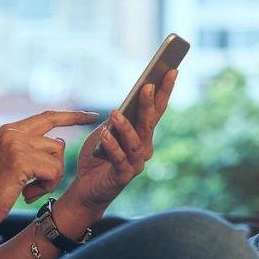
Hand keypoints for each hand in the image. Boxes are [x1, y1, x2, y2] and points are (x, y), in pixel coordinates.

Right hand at [0, 109, 99, 228]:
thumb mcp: (13, 161)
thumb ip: (32, 148)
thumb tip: (60, 142)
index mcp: (10, 130)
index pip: (48, 116)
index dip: (72, 116)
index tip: (92, 115)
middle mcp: (13, 133)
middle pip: (57, 144)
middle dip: (57, 167)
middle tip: (43, 184)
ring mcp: (16, 145)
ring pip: (57, 159)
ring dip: (50, 180)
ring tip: (29, 189)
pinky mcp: (21, 161)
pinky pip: (53, 171)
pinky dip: (46, 187)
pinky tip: (28, 194)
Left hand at [65, 69, 178, 213]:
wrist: (87, 189)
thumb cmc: (97, 157)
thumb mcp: (105, 132)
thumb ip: (116, 121)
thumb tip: (122, 108)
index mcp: (143, 134)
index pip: (157, 109)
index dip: (164, 90)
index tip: (171, 69)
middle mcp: (144, 148)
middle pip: (149, 123)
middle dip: (149, 103)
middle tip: (147, 85)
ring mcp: (135, 163)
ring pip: (135, 142)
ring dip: (126, 127)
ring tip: (115, 113)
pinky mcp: (122, 177)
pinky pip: (119, 160)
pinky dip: (112, 147)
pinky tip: (105, 135)